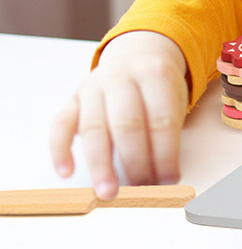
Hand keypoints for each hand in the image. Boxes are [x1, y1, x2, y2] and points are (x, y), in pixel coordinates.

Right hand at [49, 31, 188, 198]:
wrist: (138, 55)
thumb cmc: (158, 88)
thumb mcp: (174, 98)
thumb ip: (168, 133)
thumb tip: (163, 179)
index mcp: (156, 74)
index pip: (162, 120)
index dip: (166, 155)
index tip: (169, 180)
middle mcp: (123, 76)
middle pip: (127, 124)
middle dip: (135, 162)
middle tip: (142, 188)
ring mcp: (94, 85)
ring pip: (93, 127)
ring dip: (101, 165)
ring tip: (108, 192)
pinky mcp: (73, 98)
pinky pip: (60, 124)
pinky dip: (61, 150)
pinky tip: (66, 172)